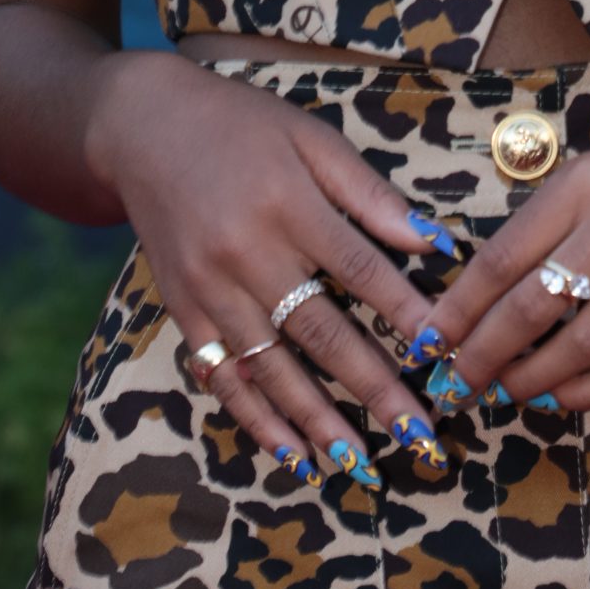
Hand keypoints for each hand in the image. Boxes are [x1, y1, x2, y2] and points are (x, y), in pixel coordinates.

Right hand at [87, 52, 463, 487]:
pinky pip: (224, 376)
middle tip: (419, 436)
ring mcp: (209, 288)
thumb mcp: (311, 138)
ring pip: (271, 368)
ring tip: (360, 462)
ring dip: (318, 420)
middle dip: (374, 390)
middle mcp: (247, 253)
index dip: (405, 314)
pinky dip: (257, 419)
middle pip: (320, 333)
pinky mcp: (182, 311)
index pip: (360, 270)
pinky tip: (291, 453)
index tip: (444, 354)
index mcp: (288, 204)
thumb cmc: (243, 126)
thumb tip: (432, 241)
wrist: (145, 127)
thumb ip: (368, 193)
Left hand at [416, 116, 589, 413]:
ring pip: (580, 346)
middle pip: (534, 306)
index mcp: (582, 187)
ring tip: (502, 391)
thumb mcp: (579, 183)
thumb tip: (467, 306)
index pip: (504, 258)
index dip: (460, 308)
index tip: (428, 342)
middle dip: (484, 353)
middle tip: (456, 382)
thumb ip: (531, 234)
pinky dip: (588, 392)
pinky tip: (559, 396)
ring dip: (530, 379)